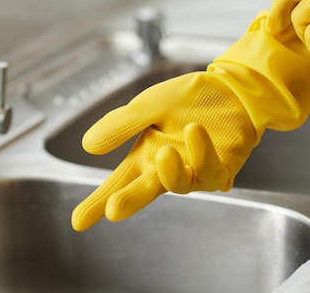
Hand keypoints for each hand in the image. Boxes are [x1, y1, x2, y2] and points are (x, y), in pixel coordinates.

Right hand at [71, 13, 309, 230]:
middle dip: (127, 201)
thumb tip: (87, 146)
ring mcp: (194, 172)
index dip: (97, 203)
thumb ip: (121, 124)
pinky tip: (194, 131)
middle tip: (113, 210)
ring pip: (178, 185)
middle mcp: (166, 169)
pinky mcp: (221, 171)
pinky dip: (201, 155)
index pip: (117, 182)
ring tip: (165, 151)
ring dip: (170, 172)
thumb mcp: (149, 104)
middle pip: (142, 191)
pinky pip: (209, 173)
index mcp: (145, 155)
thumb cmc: (191, 98)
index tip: (77, 222)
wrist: (232, 87)